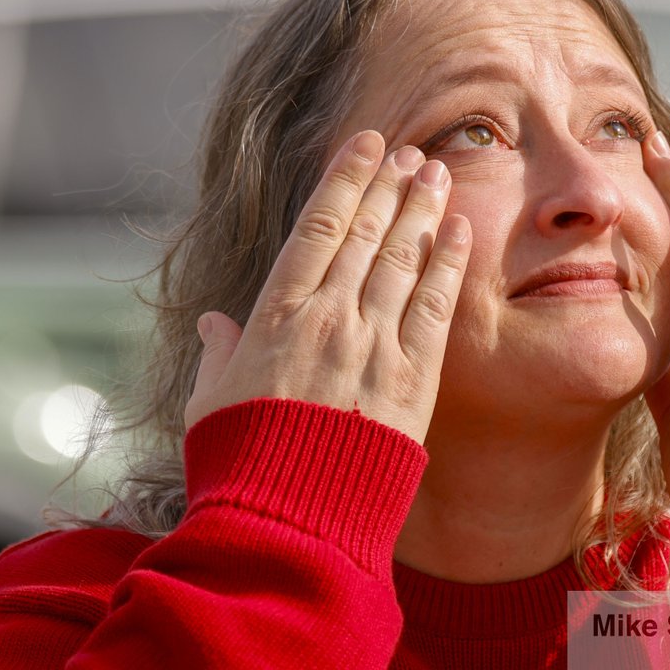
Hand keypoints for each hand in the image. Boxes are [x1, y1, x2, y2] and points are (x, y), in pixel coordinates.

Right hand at [184, 130, 471, 443]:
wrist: (286, 524)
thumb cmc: (240, 463)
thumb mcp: (211, 403)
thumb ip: (219, 354)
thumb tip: (216, 323)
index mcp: (275, 316)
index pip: (318, 228)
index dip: (344, 180)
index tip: (363, 146)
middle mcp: (327, 318)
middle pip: (365, 232)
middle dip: (388, 184)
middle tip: (409, 149)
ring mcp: (372, 346)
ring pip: (401, 259)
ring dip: (421, 210)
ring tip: (437, 172)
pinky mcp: (411, 381)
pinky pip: (433, 309)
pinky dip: (447, 265)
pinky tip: (459, 230)